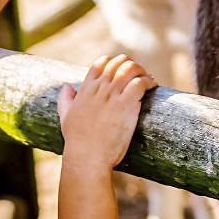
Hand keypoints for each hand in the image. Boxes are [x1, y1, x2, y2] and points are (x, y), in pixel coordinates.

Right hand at [56, 55, 155, 169]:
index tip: (123, 72)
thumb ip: (65, 99)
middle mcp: (100, 88)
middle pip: (120, 62)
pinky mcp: (125, 105)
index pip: (102, 62)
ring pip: (131, 68)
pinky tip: (152, 87)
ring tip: (148, 81)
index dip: (115, 62)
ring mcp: (113, 96)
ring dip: (142, 71)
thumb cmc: (77, 141)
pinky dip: (149, 81)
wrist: (87, 157)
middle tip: (139, 75)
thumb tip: (65, 85)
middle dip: (132, 65)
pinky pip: (140, 83)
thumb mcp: (66, 116)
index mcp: (86, 89)